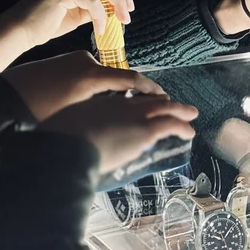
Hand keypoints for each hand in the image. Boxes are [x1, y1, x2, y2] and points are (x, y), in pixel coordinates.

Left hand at [3, 51, 163, 120]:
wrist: (1, 94)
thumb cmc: (34, 112)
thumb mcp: (73, 115)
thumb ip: (102, 109)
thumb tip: (123, 111)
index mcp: (90, 77)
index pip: (132, 81)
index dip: (152, 91)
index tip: (165, 99)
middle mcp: (85, 62)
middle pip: (120, 76)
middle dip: (136, 91)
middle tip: (149, 106)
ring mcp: (73, 59)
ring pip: (105, 75)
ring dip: (116, 89)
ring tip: (123, 107)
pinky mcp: (64, 60)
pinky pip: (90, 71)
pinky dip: (100, 84)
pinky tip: (97, 99)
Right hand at [7, 0, 134, 47]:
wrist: (22, 30)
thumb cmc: (47, 23)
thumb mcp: (78, 14)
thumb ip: (94, 7)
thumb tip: (114, 9)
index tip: (129, 3)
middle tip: (129, 11)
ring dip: (117, 1)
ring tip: (121, 19)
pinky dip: (100, 15)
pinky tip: (100, 29)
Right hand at [40, 93, 197, 173]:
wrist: (66, 151)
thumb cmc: (59, 144)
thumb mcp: (63, 129)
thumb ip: (75, 130)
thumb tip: (72, 141)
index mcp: (100, 103)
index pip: (126, 98)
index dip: (139, 100)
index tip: (145, 101)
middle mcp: (120, 104)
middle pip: (148, 99)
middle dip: (163, 101)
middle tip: (173, 102)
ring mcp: (134, 115)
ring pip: (165, 108)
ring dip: (179, 110)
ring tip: (190, 113)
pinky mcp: (145, 130)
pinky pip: (171, 125)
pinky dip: (182, 127)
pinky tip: (189, 132)